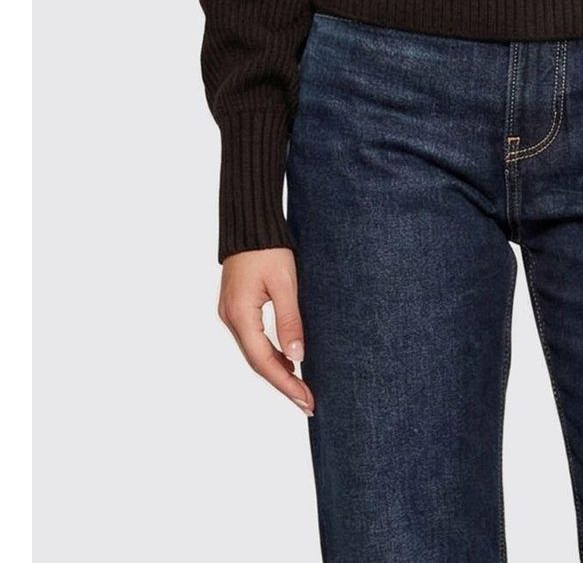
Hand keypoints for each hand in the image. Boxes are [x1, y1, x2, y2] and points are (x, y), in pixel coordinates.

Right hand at [218, 248, 314, 415]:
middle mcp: (231, 319)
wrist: (249, 224)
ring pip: (254, 352)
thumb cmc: (269, 249)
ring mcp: (230, 314)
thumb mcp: (285, 283)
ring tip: (301, 386)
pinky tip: (287, 358)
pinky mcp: (236, 307)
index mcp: (241, 315)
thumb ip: (289, 320)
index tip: (306, 400)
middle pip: (257, 362)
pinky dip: (270, 353)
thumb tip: (297, 357)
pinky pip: (252, 339)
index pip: (264, 362)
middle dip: (283, 383)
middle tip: (307, 402)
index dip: (286, 383)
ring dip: (277, 369)